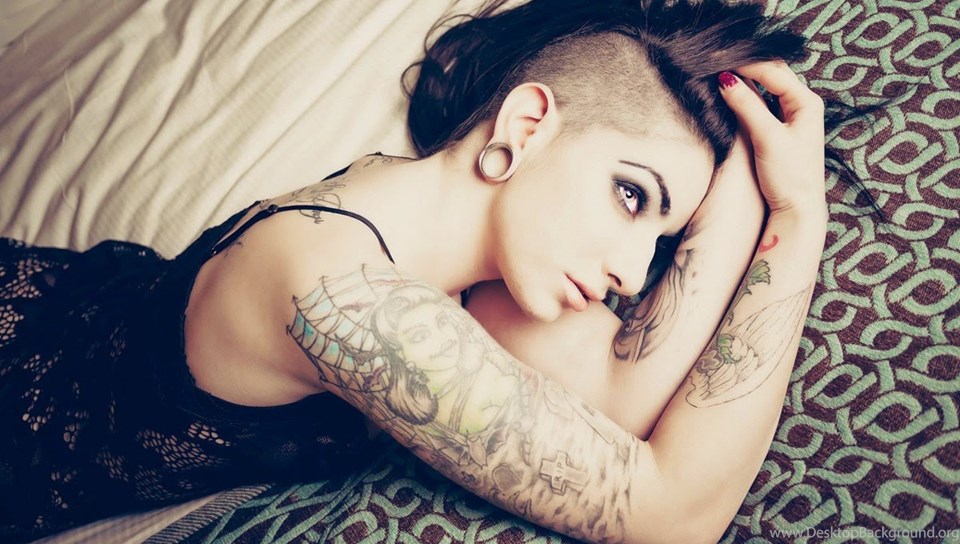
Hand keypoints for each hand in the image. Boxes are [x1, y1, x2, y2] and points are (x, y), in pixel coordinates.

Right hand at [718, 62, 826, 218]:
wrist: (797, 209)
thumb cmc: (789, 176)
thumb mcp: (767, 138)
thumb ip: (747, 107)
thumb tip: (725, 80)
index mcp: (806, 102)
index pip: (773, 71)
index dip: (745, 64)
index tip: (717, 61)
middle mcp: (803, 105)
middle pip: (772, 74)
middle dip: (746, 67)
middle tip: (716, 64)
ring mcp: (793, 116)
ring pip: (767, 86)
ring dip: (746, 79)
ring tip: (721, 75)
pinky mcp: (782, 129)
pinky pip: (764, 102)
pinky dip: (748, 95)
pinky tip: (733, 94)